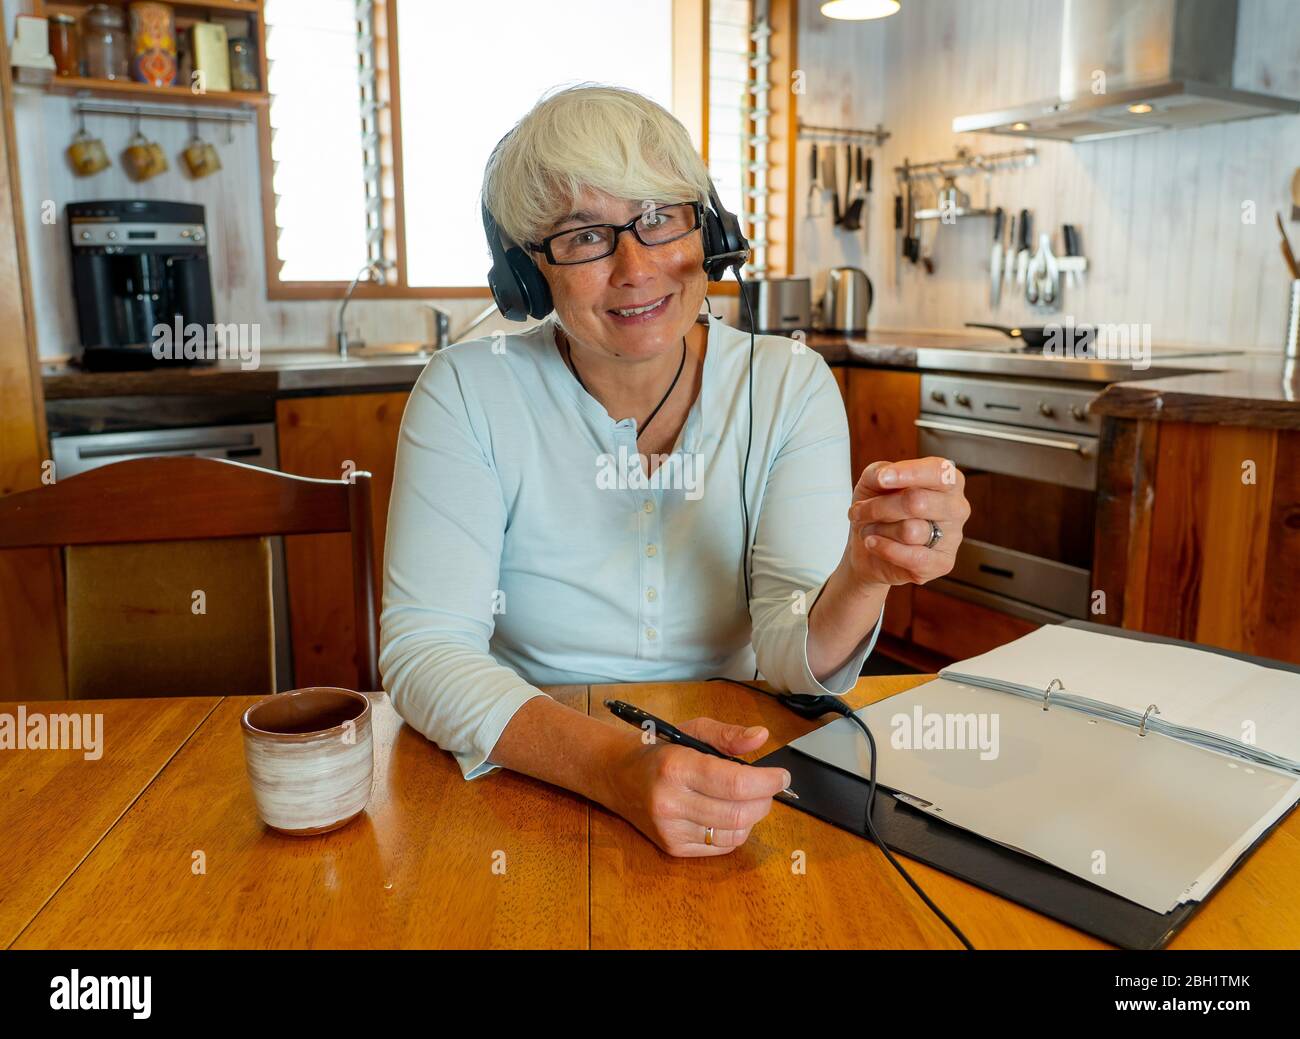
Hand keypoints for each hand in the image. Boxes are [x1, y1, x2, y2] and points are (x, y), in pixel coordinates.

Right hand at [603, 717, 790, 856]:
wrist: (617, 776)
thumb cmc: (658, 750)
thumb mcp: (691, 730)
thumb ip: (728, 735)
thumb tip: (761, 737)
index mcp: (676, 767)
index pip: (735, 783)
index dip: (767, 781)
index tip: (781, 775)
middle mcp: (671, 802)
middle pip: (739, 813)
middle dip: (765, 800)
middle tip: (768, 787)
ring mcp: (671, 829)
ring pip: (735, 833)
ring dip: (752, 816)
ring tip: (747, 799)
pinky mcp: (673, 847)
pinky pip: (722, 847)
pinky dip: (736, 830)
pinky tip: (729, 813)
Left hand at [846, 456, 969, 587]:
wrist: (867, 548)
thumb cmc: (878, 509)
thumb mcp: (871, 483)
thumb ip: (878, 471)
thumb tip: (884, 476)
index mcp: (948, 480)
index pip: (938, 471)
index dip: (909, 473)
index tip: (882, 479)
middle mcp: (957, 507)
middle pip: (917, 502)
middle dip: (879, 507)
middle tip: (859, 510)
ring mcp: (954, 537)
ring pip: (910, 531)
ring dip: (878, 529)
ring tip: (870, 530)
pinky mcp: (943, 563)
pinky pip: (913, 557)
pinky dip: (884, 549)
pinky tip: (873, 543)